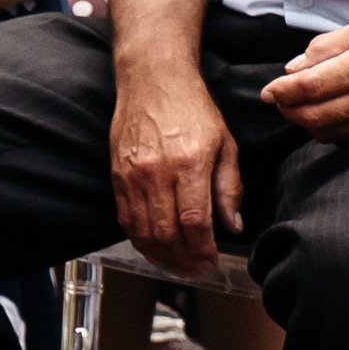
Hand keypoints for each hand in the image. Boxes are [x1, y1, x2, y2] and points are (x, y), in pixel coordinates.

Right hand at [109, 74, 242, 275]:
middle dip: (182, 261)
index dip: (202, 251)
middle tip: (195, 270)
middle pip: (166, 234)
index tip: (211, 261)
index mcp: (189, 163)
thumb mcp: (225, 144)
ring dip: (160, 255)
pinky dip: (139, 238)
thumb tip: (232, 225)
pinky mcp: (117, 173)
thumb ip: (229, 187)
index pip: (194, 223)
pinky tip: (153, 246)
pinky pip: (125, 217)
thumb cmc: (192, 108)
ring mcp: (132, 174)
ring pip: (142, 231)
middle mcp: (157, 171)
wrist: (152, 79)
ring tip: (176, 264)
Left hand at [259, 16, 348, 141]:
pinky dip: (329, 130)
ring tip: (299, 106)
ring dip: (306, 123)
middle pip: (312, 117)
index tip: (267, 91)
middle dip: (288, 111)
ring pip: (328, 132)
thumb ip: (326, 46)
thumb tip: (293, 68)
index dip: (280, 92)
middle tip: (279, 99)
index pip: (307, 88)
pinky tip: (325, 115)